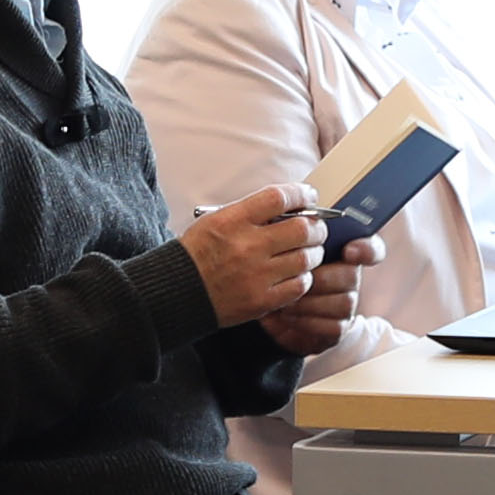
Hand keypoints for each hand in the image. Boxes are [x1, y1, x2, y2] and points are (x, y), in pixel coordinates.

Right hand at [179, 185, 327, 330]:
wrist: (178, 291)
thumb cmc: (198, 253)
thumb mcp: (216, 220)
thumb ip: (251, 212)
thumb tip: (292, 207)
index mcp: (233, 221)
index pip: (279, 198)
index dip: (302, 194)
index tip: (309, 196)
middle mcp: (247, 246)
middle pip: (302, 229)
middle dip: (316, 227)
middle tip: (316, 228)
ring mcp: (256, 275)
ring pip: (306, 258)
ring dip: (313, 253)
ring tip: (308, 251)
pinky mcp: (261, 300)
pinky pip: (299, 285)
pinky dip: (303, 278)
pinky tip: (296, 273)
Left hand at [259, 232, 375, 358]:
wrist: (274, 313)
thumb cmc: (281, 274)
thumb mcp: (283, 251)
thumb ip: (294, 237)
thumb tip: (292, 221)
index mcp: (341, 253)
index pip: (371, 247)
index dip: (366, 248)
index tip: (350, 250)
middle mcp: (350, 277)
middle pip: (352, 275)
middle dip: (322, 278)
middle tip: (296, 279)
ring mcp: (346, 304)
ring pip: (343, 302)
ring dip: (310, 302)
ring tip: (284, 300)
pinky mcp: (337, 328)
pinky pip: (332, 326)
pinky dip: (306, 321)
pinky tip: (287, 315)